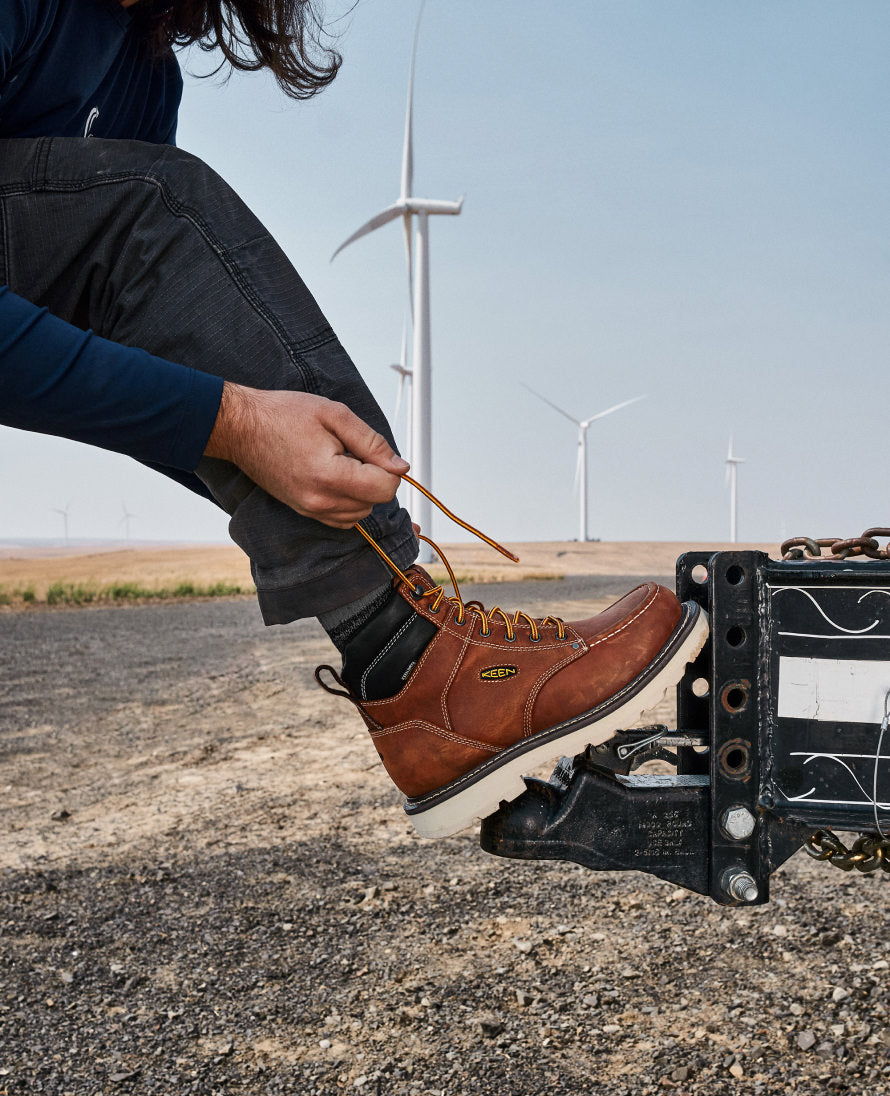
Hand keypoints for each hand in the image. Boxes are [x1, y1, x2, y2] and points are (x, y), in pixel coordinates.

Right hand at [204, 382, 408, 527]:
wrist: (242, 427)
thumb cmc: (284, 415)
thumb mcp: (335, 414)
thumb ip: (372, 442)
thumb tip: (400, 466)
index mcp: (329, 476)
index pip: (384, 488)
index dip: (388, 468)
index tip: (372, 450)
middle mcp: (319, 501)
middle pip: (374, 502)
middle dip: (373, 477)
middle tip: (350, 451)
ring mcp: (310, 510)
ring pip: (360, 512)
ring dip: (361, 490)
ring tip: (339, 462)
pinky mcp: (304, 512)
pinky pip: (342, 518)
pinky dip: (348, 501)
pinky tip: (334, 476)